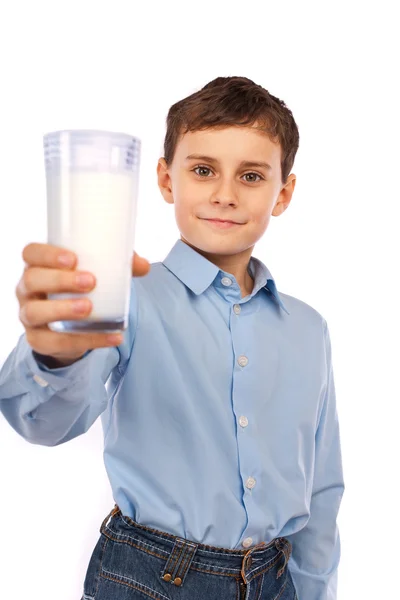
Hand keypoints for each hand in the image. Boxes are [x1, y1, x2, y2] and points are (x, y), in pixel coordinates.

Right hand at [16, 243, 149, 365]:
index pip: (31, 253)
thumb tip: (142, 265)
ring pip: (35, 312)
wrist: (71, 328)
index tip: (72, 258)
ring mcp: (29, 315)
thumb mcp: (94, 274)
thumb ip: (118, 266)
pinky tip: (111, 337)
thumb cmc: (80, 291)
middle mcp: (27, 289)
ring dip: (62, 309)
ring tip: (89, 308)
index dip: (47, 254)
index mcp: (38, 266)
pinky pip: (56, 342)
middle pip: (32, 279)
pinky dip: (86, 340)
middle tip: (89, 282)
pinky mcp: (38, 340)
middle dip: (59, 280)